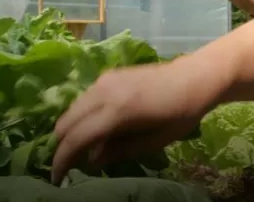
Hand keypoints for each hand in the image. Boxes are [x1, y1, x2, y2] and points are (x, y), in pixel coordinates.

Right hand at [50, 61, 212, 183]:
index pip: (76, 138)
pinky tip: (95, 127)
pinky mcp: (108, 74)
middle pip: (65, 122)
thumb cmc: (182, 113)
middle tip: (69, 165)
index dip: (62, 160)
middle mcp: (103, 92)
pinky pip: (83, 98)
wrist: (196, 76)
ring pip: (71, 109)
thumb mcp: (155, 140)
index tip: (58, 178)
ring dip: (71, 130)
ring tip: (83, 148)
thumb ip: (120, 151)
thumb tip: (91, 160)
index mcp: (117, 111)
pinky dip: (81, 115)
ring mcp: (104, 80)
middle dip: (62, 146)